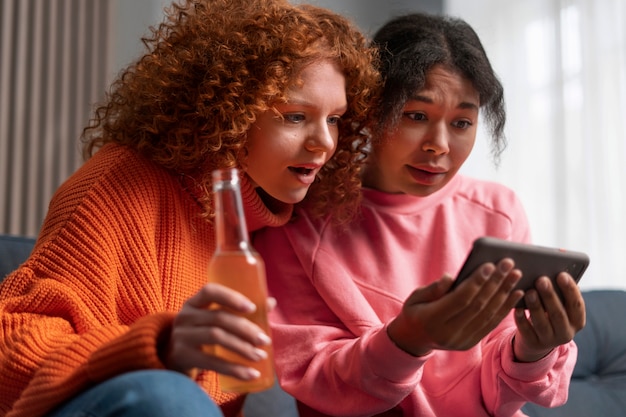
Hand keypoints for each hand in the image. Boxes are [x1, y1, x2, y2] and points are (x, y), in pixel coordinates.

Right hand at [165, 283, 271, 379]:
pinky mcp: (182, 357)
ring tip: (260, 356)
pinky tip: (251, 374)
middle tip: (265, 340)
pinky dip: (234, 369)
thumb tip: (271, 302)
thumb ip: (239, 311)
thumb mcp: (214, 320)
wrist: (173, 359)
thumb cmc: (201, 334)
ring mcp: (181, 337)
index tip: (252, 308)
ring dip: (242, 347)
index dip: (232, 297)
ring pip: (216, 337)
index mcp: (194, 302)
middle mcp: (185, 316)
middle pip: (218, 318)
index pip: (210, 291)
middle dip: (245, 329)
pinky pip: (211, 363)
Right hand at [387, 259, 523, 355]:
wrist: (414, 339)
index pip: (460, 299)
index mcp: (432, 320)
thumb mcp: (415, 297)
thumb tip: (451, 278)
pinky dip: (505, 308)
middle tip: (509, 264)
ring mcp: (461, 341)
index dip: (476, 282)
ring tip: (516, 275)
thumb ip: (433, 289)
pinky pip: (491, 324)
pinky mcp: (470, 343)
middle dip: (495, 283)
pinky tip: (515, 293)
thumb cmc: (415, 311)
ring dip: (505, 294)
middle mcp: (449, 334)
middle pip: (478, 306)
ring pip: (488, 315)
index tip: (489, 265)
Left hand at [513, 273, 585, 361]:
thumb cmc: (550, 312)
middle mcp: (566, 333)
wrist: (538, 339)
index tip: (562, 274)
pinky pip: (526, 331)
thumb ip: (559, 293)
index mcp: (577, 321)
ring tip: (529, 291)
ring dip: (536, 306)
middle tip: (541, 279)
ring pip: (542, 323)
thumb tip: (552, 270)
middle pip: (558, 314)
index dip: (570, 290)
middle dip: (550, 296)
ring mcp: (549, 340)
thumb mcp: (559, 306)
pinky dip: (521, 319)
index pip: (577, 305)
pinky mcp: (533, 343)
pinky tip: (518, 307)